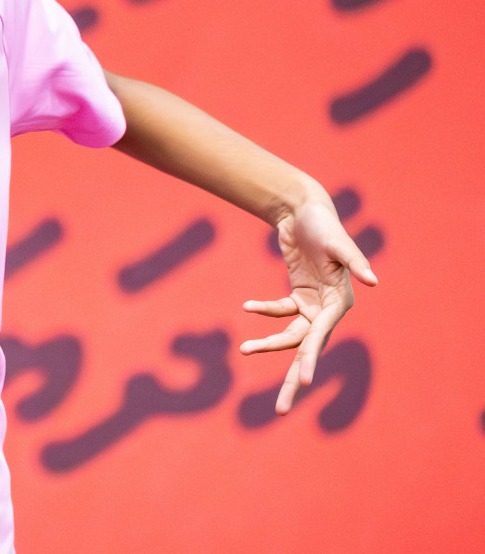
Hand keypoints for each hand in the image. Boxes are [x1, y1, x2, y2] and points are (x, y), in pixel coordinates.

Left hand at [240, 182, 377, 413]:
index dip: (310, 359)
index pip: (321, 337)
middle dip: (294, 378)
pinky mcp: (298, 294)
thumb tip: (374, 282)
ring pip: (291, 335)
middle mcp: (328, 309)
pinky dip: (264, 308)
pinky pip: (280, 310)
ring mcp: (312, 304)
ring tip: (245, 350)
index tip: (302, 382)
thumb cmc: (324, 224)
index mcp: (340, 302)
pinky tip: (247, 305)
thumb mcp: (338, 241)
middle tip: (281, 410)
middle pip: (308, 349)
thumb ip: (354, 262)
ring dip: (269, 344)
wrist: (304, 209)